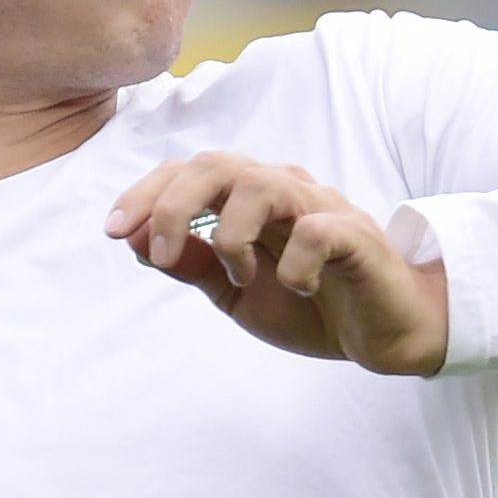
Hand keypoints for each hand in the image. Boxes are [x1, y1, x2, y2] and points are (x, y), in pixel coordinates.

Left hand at [105, 151, 449, 375]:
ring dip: (231, 235)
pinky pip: (316, 232)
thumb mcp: (236, 292)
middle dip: (173, 206)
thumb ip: (191, 265)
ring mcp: (321, 208)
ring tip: (239, 277)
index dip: (145, 193)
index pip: (189, 172)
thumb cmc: (312, 304)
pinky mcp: (357, 236)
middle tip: (158, 256)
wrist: (384, 332)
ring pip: (260, 185)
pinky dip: (294, 265)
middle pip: (216, 165)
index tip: (113, 231)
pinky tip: (300, 289)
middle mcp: (282, 191)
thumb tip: (134, 240)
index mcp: (249, 200)